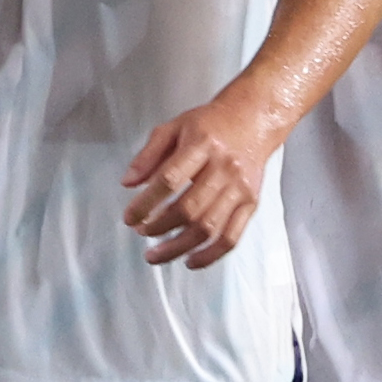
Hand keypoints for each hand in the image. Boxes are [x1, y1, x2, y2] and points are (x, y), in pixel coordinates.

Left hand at [119, 90, 287, 266]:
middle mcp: (224, 168)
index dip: (146, 203)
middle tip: (141, 233)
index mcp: (202, 144)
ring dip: (178, 247)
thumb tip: (127, 183)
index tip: (129, 217)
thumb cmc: (210, 124)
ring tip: (156, 255)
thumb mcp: (174, 127)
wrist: (254, 119)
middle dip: (159, 228)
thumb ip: (148, 155)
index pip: (169, 179)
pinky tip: (190, 261)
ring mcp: (240, 188)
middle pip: (189, 209)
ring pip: (209, 228)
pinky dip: (210, 255)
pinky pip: (232, 237)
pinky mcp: (251, 203)